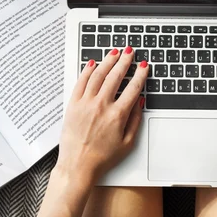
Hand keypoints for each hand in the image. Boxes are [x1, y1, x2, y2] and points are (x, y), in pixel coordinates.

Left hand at [57, 46, 148, 183]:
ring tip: (114, 52)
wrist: (77, 165)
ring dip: (108, 61)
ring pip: (98, 75)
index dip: (140, 74)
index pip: (133, 88)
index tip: (144, 66)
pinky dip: (87, 70)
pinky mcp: (73, 105)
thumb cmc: (102, 157)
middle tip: (129, 52)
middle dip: (124, 61)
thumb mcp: (127, 142)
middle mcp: (101, 106)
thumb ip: (135, 120)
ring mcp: (85, 104)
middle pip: (116, 76)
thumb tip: (140, 102)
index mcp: (117, 115)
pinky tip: (93, 63)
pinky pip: (81, 82)